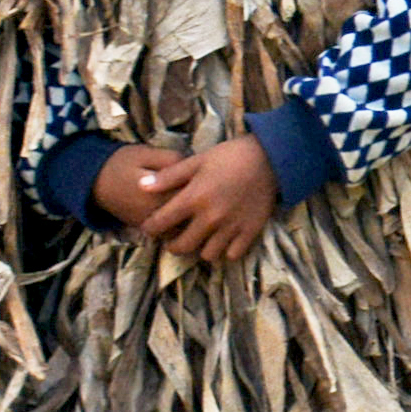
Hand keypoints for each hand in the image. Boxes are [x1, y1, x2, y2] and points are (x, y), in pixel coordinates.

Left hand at [117, 135, 279, 261]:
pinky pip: (232, 255)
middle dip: (173, 246)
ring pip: (207, 255)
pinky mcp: (250, 232)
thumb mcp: (196, 160)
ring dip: (201, 249)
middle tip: (174, 239)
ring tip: (201, 238)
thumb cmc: (229, 156)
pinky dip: (225, 250)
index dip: (150, 227)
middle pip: (182, 247)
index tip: (150, 226)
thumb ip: (168, 177)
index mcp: (194, 198)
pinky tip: (223, 238)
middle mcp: (210, 218)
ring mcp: (231, 228)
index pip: (160, 224)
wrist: (270, 158)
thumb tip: (140, 186)